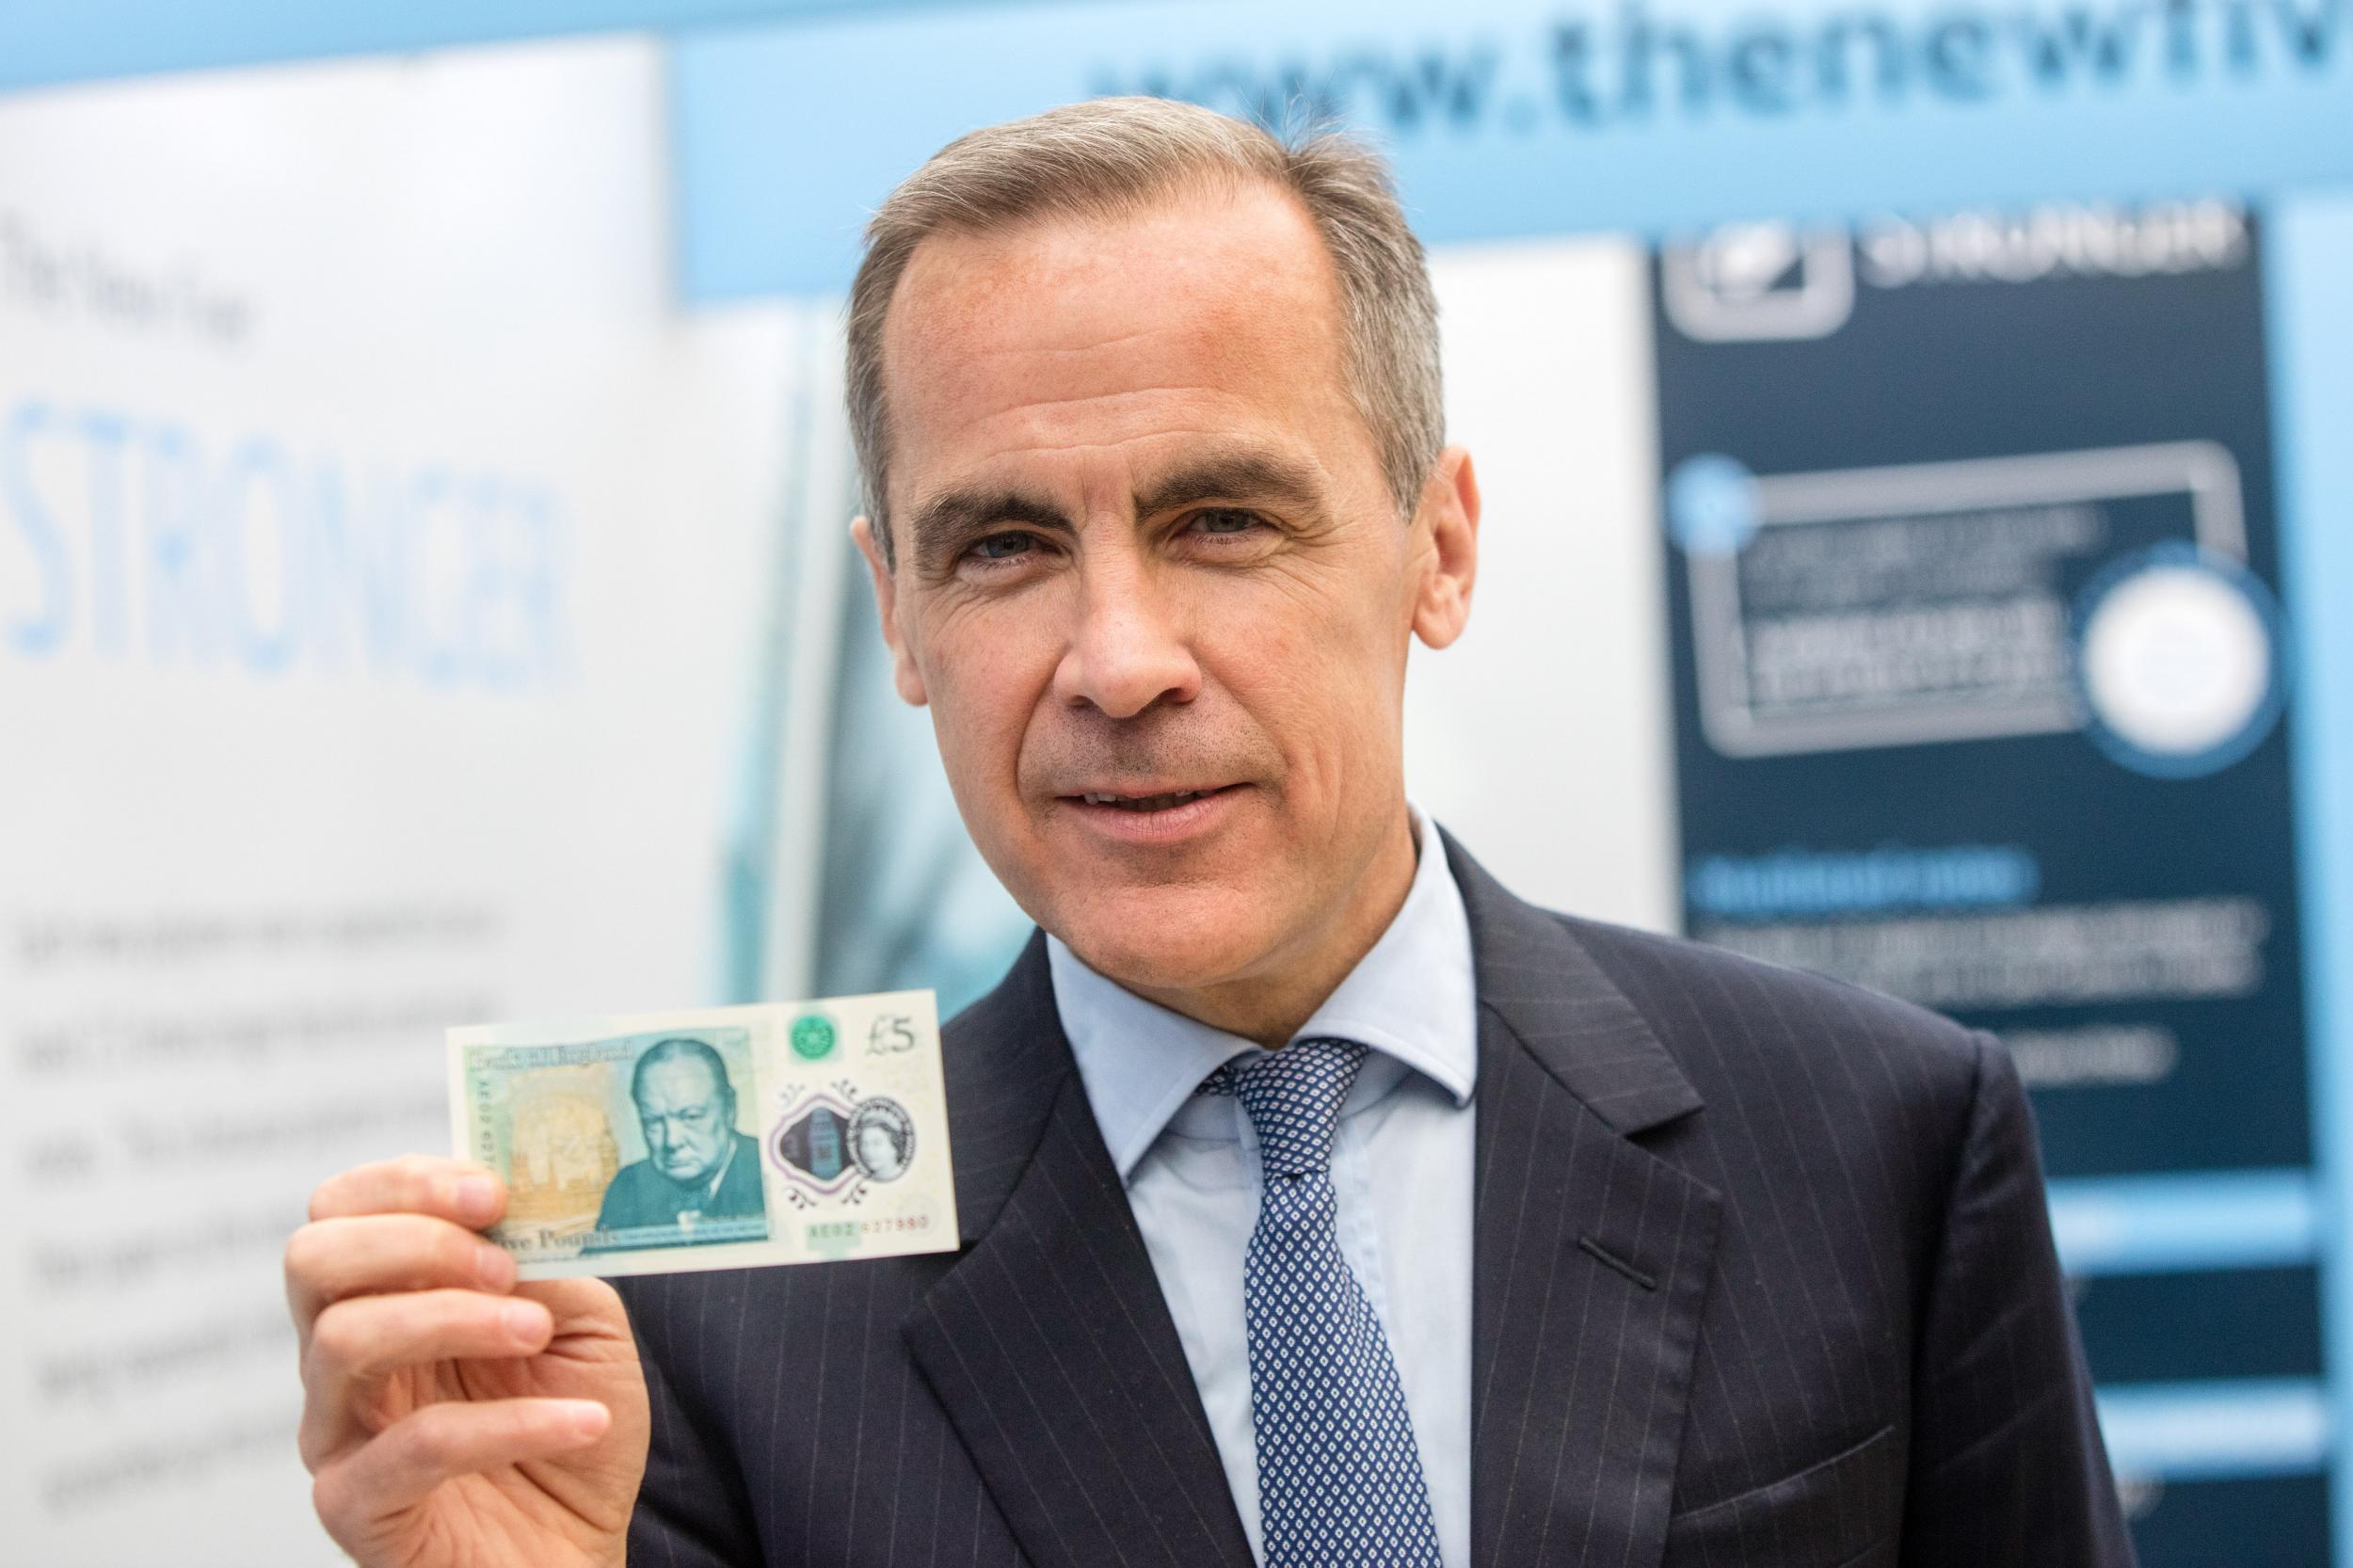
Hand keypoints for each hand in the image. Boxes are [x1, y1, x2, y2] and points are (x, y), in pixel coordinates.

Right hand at [286, 1156, 650, 1567]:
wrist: (580, 1549)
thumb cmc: (574, 1424)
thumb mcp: (583, 1323)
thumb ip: (549, 1260)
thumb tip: (521, 1208)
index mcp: (389, 1296)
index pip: (344, 1209)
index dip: (407, 1182)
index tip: (492, 1192)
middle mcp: (344, 1359)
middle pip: (311, 1259)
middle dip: (413, 1240)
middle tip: (503, 1264)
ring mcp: (338, 1432)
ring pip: (342, 1340)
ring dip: (453, 1318)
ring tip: (537, 1333)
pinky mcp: (356, 1506)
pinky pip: (413, 1446)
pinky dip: (509, 1425)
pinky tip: (584, 1422)